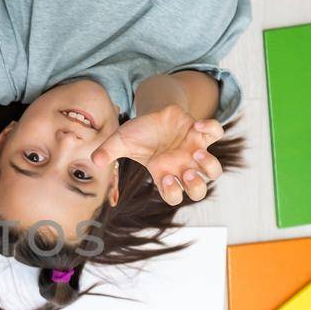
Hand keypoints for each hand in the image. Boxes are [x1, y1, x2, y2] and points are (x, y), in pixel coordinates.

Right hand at [90, 104, 223, 205]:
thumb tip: (95, 160)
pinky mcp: (201, 132)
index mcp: (163, 173)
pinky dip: (211, 129)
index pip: (174, 196)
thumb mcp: (121, 141)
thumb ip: (109, 152)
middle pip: (199, 190)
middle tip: (187, 172)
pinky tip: (197, 125)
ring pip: (214, 170)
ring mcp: (194, 150)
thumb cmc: (139, 133)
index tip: (165, 176)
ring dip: (209, 165)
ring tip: (195, 152)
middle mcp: (181, 167)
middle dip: (196, 186)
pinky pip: (215, 134)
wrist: (153, 113)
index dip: (173, 192)